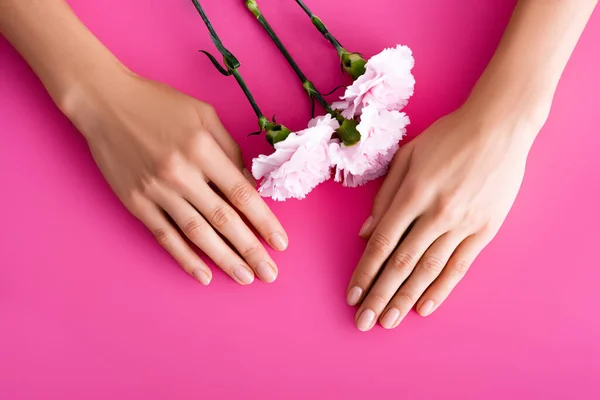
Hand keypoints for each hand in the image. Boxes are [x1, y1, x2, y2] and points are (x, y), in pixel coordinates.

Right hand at [65, 68, 287, 284]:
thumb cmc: (159, 104)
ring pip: (196, 233)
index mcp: (202, 148)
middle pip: (223, 219)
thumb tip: (249, 186)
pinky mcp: (136, 203)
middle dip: (250, 250)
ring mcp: (156, 190)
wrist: (104, 103)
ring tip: (244, 278)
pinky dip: (184, 257)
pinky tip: (203, 275)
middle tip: (269, 273)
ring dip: (223, 259)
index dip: (263, 221)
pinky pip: (164, 235)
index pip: (241, 193)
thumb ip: (230, 149)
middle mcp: (181, 172)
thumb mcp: (203, 114)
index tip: (280, 243)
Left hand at [347, 103, 541, 330]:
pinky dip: (440, 289)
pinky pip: (459, 267)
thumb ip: (384, 196)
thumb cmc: (447, 138)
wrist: (499, 128)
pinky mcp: (485, 230)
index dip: (364, 272)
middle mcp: (436, 213)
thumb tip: (365, 233)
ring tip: (388, 321)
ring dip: (406, 299)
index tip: (352, 295)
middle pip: (401, 264)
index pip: (381, 243)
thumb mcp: (406, 156)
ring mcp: (463, 224)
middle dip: (379, 295)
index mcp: (413, 193)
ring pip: (429, 270)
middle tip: (363, 321)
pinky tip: (424, 308)